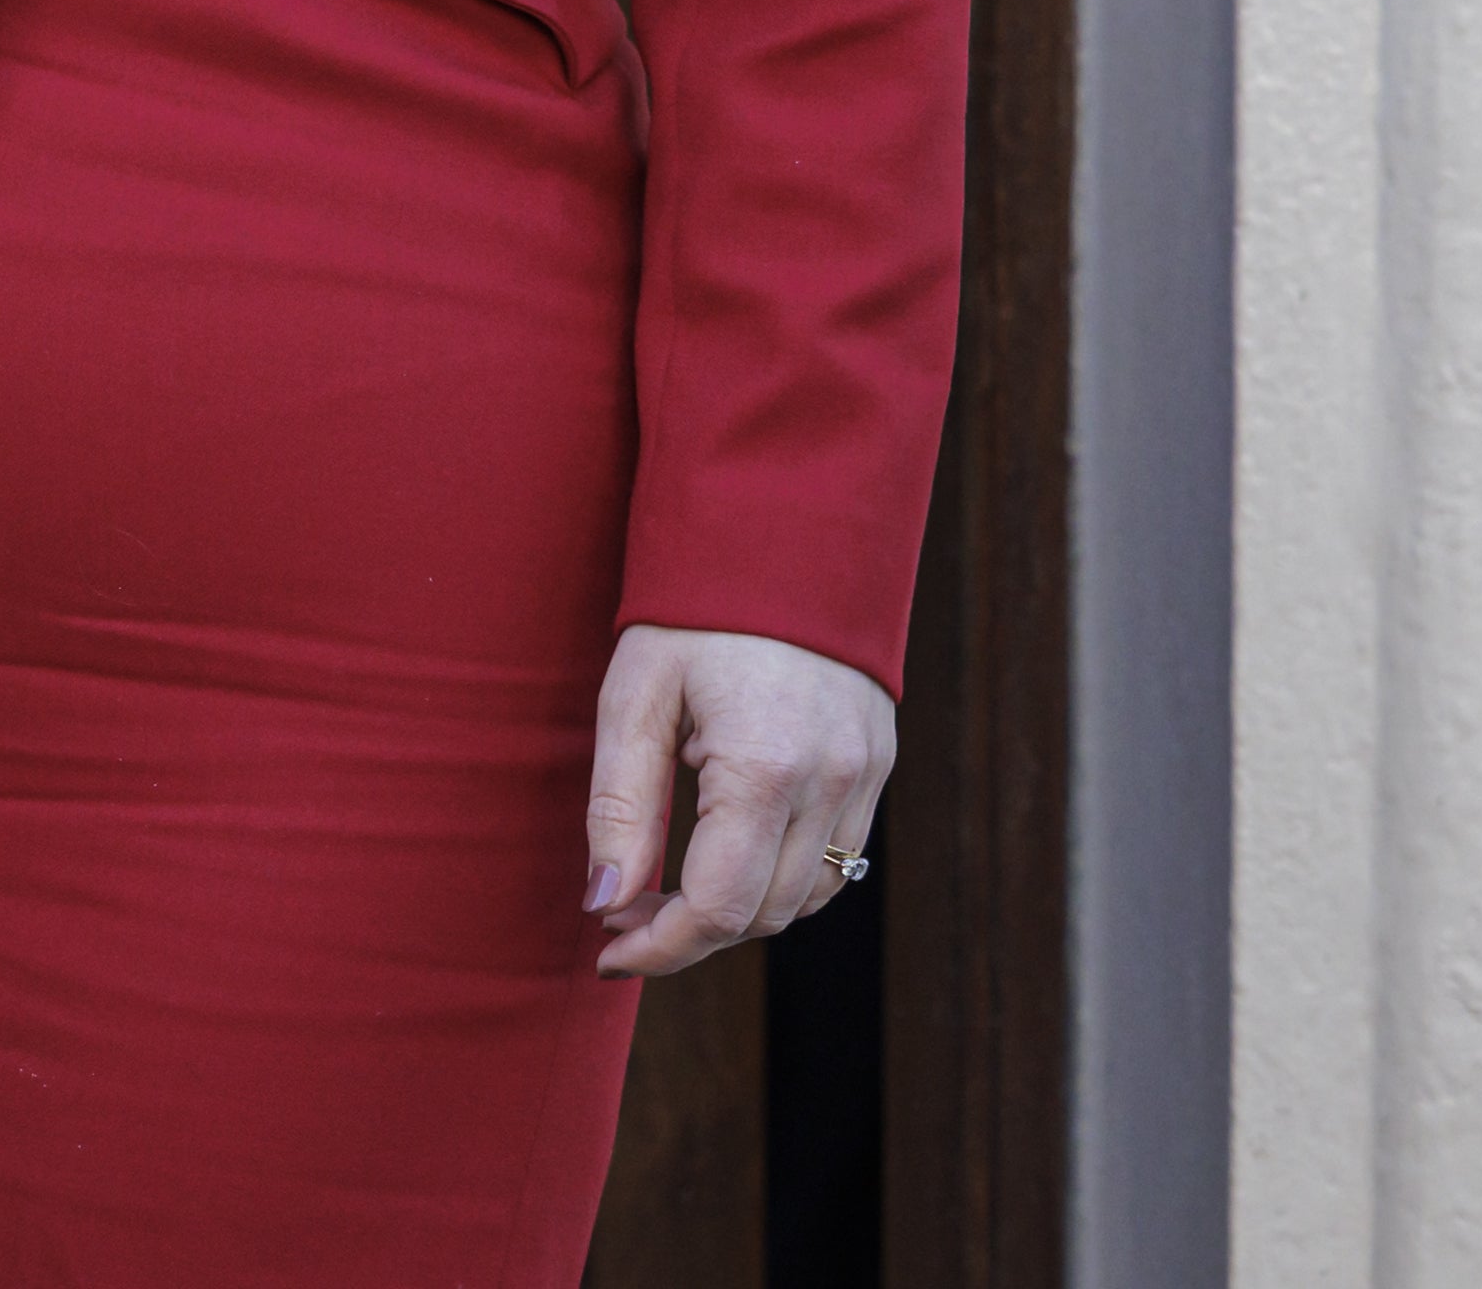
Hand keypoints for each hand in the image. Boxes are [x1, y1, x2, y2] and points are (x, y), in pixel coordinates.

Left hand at [583, 623, 892, 974]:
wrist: (784, 532)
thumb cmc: (693, 610)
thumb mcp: (634, 696)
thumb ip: (619, 806)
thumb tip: (603, 901)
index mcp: (766, 767)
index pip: (718, 906)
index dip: (660, 947)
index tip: (606, 949)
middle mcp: (831, 783)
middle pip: (763, 915)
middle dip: (689, 934)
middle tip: (622, 916)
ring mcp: (865, 776)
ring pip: (805, 899)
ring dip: (737, 914)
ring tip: (666, 893)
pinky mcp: (878, 766)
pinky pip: (838, 862)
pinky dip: (782, 881)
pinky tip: (729, 859)